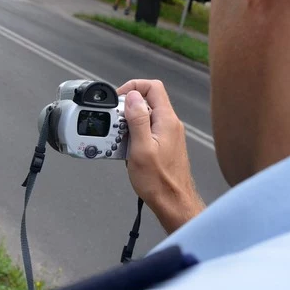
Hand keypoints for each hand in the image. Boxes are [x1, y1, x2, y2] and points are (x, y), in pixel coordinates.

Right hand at [117, 79, 204, 233]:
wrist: (173, 202)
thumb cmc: (159, 181)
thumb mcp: (141, 148)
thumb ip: (137, 119)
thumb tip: (132, 97)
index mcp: (166, 120)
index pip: (153, 87)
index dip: (133, 87)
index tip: (118, 99)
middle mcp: (170, 124)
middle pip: (147, 102)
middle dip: (127, 109)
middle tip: (116, 125)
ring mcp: (168, 134)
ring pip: (145, 117)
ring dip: (129, 125)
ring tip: (120, 141)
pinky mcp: (164, 145)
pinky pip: (147, 132)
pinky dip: (134, 136)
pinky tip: (127, 151)